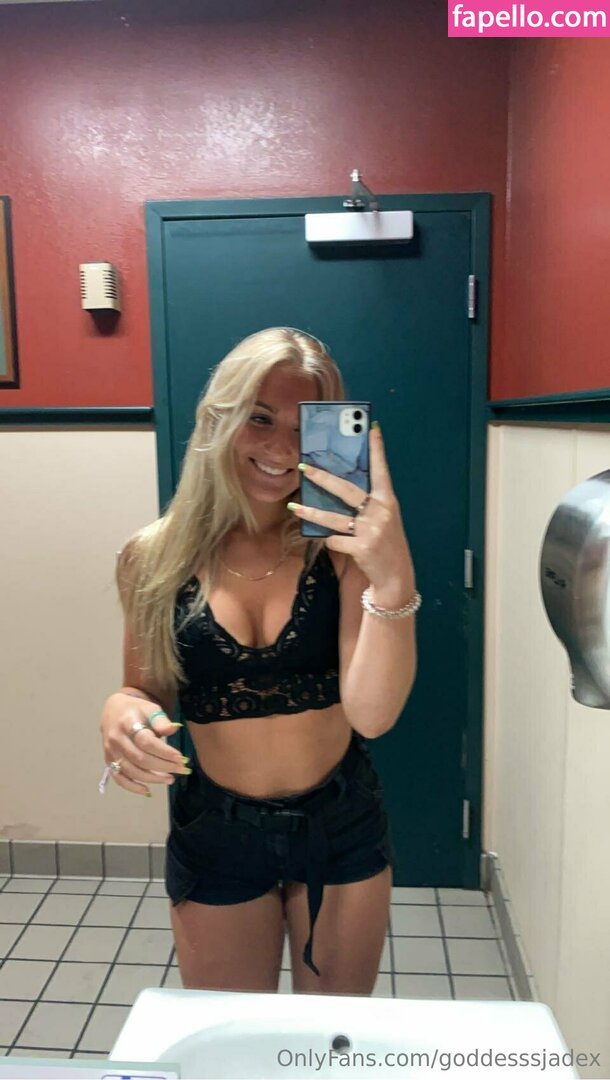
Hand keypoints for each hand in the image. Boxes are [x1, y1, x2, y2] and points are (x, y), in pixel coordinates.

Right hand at [100, 693, 190, 796]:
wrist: (113, 710)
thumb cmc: (137, 710)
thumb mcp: (150, 709)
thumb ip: (161, 720)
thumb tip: (174, 729)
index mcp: (127, 723)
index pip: (146, 741)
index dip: (164, 752)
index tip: (180, 757)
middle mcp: (116, 738)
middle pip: (140, 758)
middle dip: (163, 766)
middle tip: (181, 769)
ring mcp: (111, 751)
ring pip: (131, 770)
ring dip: (152, 778)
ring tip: (170, 779)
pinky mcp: (108, 760)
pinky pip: (119, 778)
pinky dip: (132, 787)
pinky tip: (147, 790)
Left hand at [288, 424, 414, 598]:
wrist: (396, 578)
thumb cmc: (386, 545)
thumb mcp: (384, 520)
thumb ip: (368, 504)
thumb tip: (339, 488)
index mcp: (388, 501)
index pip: (381, 470)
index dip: (377, 449)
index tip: (371, 428)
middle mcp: (381, 512)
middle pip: (346, 490)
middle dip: (323, 478)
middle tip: (304, 467)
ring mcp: (371, 530)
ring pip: (333, 518)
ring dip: (310, 512)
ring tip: (293, 507)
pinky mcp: (362, 547)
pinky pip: (335, 540)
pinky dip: (329, 542)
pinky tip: (329, 543)